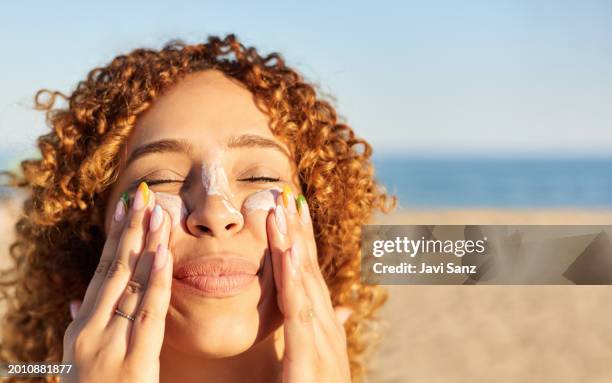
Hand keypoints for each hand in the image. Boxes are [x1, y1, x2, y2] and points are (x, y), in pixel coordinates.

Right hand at [63, 183, 172, 382]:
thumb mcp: (80, 363)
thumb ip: (81, 329)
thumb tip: (75, 301)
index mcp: (80, 329)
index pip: (102, 272)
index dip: (116, 238)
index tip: (125, 207)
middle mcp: (89, 331)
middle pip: (114, 270)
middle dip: (130, 231)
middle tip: (143, 196)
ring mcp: (107, 346)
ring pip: (129, 285)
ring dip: (144, 245)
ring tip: (157, 212)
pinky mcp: (132, 363)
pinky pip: (146, 315)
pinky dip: (154, 282)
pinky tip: (162, 255)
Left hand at [267, 186, 351, 382]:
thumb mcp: (320, 364)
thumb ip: (326, 333)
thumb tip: (342, 310)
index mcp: (325, 333)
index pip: (312, 281)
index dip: (305, 246)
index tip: (296, 215)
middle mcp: (327, 333)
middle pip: (311, 273)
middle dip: (302, 234)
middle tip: (293, 196)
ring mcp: (322, 345)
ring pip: (306, 284)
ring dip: (295, 243)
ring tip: (285, 208)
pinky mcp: (308, 361)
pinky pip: (299, 312)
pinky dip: (292, 277)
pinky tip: (284, 250)